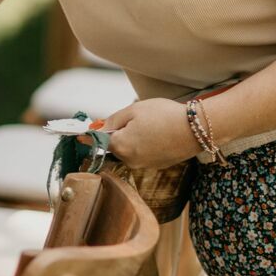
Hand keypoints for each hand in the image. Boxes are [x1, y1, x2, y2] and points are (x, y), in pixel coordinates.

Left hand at [80, 98, 200, 169]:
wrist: (196, 129)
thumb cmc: (163, 115)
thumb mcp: (133, 110)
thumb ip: (112, 121)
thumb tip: (97, 129)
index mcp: (120, 146)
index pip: (98, 141)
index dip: (90, 134)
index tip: (79, 134)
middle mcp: (130, 161)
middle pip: (115, 146)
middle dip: (118, 133)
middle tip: (133, 118)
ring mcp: (144, 165)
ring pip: (129, 150)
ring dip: (132, 139)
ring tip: (150, 124)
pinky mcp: (157, 165)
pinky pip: (143, 154)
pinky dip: (145, 144)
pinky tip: (158, 133)